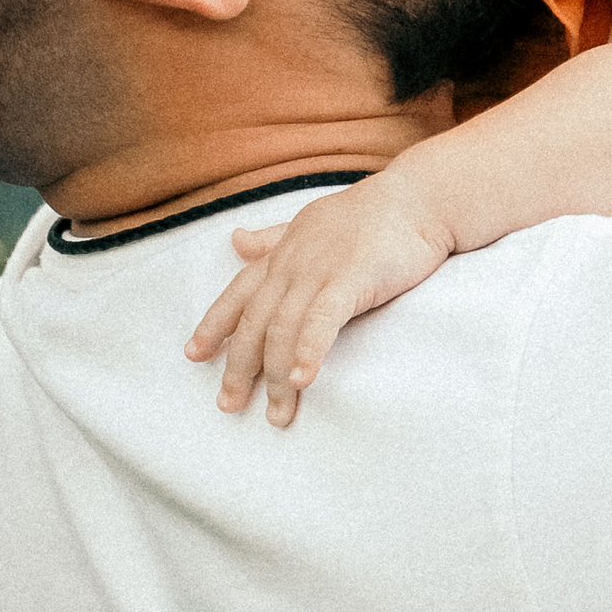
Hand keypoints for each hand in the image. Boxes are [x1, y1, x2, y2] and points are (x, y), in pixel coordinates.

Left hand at [183, 173, 452, 424]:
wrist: (419, 198)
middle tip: (229, 405)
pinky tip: (301, 381)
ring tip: (277, 413)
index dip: (214, 324)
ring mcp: (319, 271)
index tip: (193, 356)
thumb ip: (272, 238)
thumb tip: (235, 240)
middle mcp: (292, 264)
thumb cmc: (368, 215)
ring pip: (283, 329)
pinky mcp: (351, 278)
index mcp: (282, 254)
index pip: (238, 293)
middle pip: (255, 322)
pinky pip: (322, 320)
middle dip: (239, 367)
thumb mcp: (309, 223)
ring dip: (276, 376)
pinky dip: (308, 351)